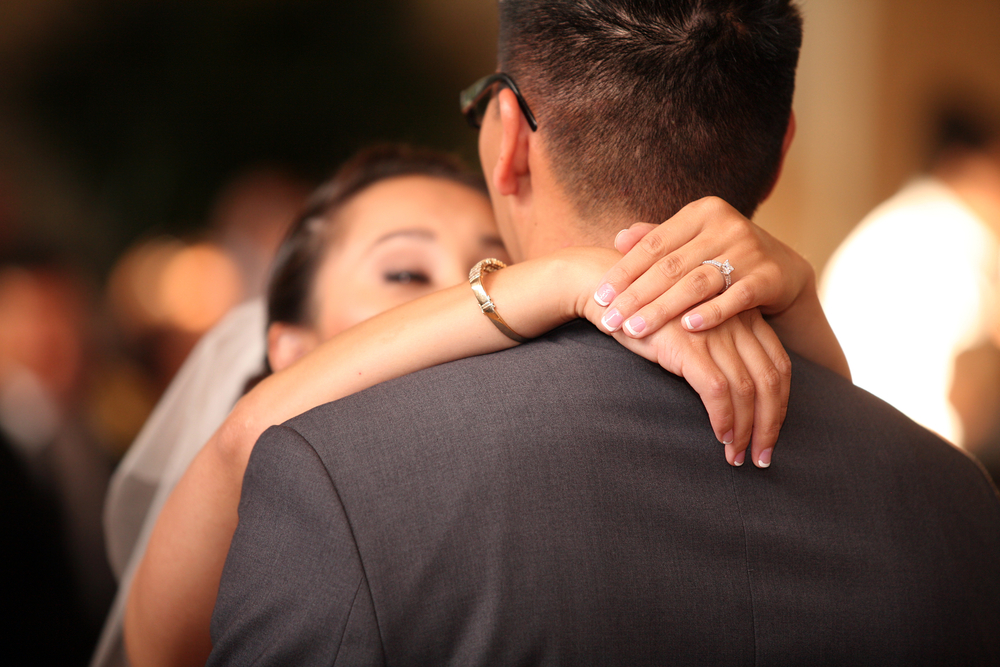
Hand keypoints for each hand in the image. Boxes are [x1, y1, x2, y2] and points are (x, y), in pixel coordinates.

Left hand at [592, 197, 812, 336]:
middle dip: (636, 296)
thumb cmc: (723, 257)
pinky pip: (737, 296)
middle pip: (671, 266)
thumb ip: (657, 240)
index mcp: (700, 213)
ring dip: (663, 309)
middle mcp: (725, 225)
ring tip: (635, 330)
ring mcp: (750, 249)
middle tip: (610, 320)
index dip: (623, 272)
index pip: (653, 245)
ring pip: (697, 282)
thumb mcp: (691, 243)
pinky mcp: (770, 275)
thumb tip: (619, 237)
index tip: (599, 297)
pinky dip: (713, 313)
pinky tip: (689, 328)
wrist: (783, 270)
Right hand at [611, 309, 791, 467]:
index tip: (771, 432)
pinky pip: (718, 391)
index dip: (780, 404)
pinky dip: (723, 419)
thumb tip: (740, 393)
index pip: (780, 365)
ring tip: (736, 455)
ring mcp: (714, 333)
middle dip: (769, 425)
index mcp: (745, 316)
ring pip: (747, 391)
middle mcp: (737, 322)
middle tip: (762, 456)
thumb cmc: (653, 315)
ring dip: (746, 430)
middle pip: (770, 381)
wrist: (613, 294)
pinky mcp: (690, 346)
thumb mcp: (698, 325)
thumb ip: (723, 345)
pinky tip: (719, 436)